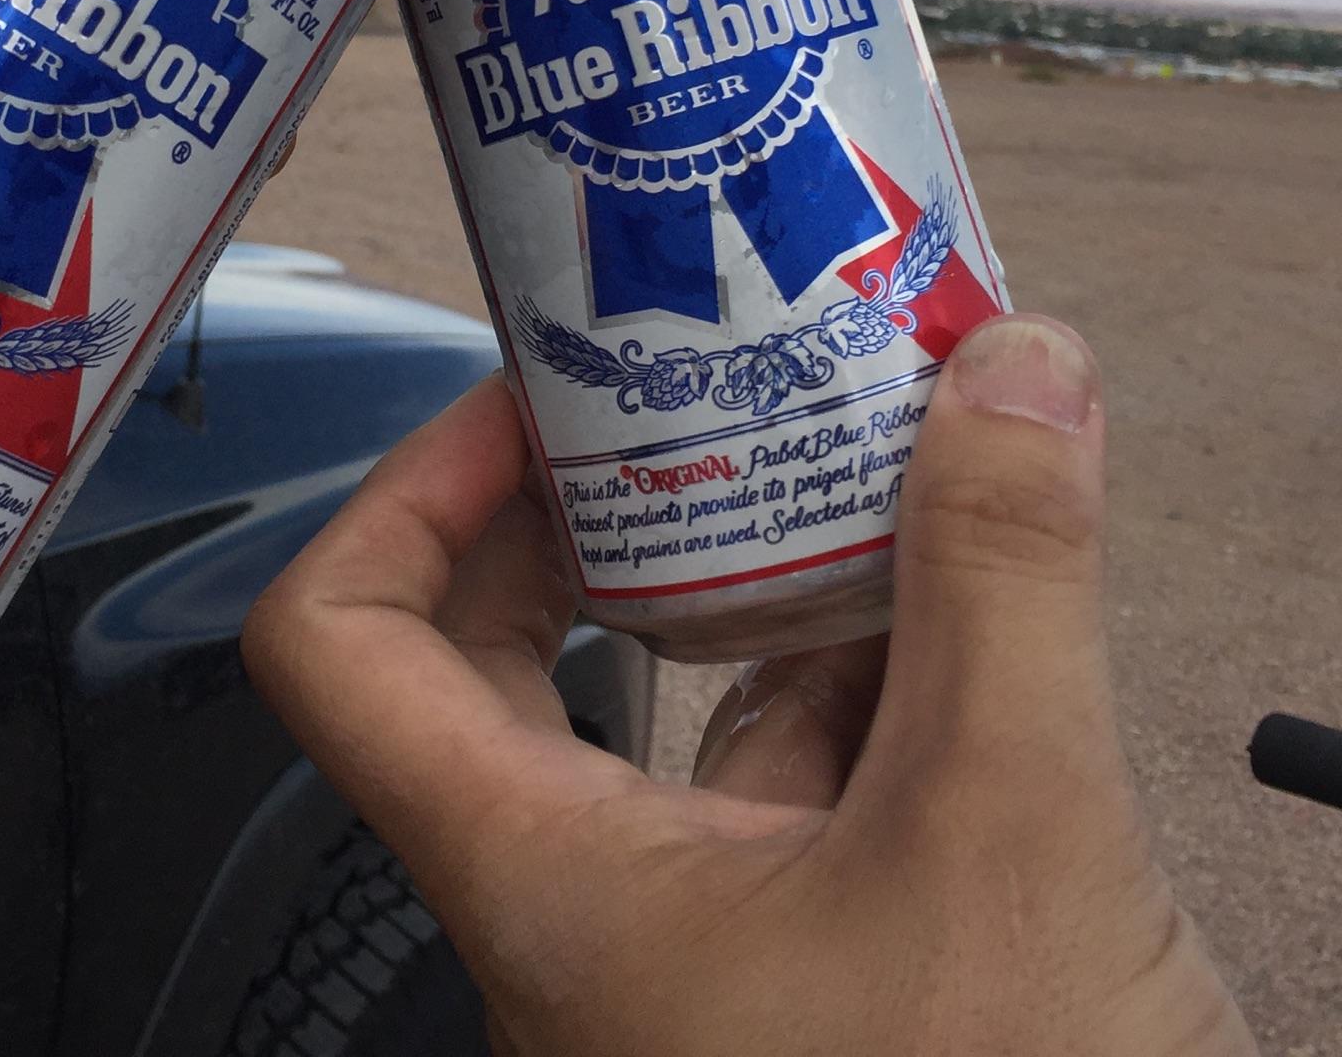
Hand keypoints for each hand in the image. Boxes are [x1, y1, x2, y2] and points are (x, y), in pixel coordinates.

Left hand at [244, 316, 1255, 1055]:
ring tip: (822, 468)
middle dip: (590, 512)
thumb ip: (1000, 583)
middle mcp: (581, 919)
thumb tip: (1013, 370)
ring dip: (737, 590)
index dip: (406, 491)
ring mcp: (691, 959)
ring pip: (660, 725)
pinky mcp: (802, 985)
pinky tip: (935, 619)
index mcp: (540, 882)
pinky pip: (780, 797)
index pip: (342, 642)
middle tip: (678, 405)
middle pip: (496, 660)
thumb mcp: (1006, 835)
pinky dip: (840, 687)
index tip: (531, 404)